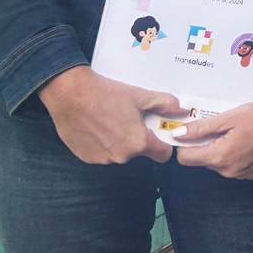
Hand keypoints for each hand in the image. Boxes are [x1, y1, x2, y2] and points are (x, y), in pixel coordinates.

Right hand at [38, 66, 183, 165]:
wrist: (70, 94)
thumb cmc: (106, 94)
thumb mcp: (140, 95)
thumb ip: (164, 103)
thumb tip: (181, 109)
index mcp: (139, 143)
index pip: (163, 155)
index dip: (163, 143)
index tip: (158, 132)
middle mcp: (122, 156)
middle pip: (139, 151)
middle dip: (138, 137)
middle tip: (129, 117)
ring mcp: (103, 159)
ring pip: (120, 152)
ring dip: (119, 140)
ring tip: (110, 118)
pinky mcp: (86, 157)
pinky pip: (102, 152)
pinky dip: (102, 142)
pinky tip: (96, 125)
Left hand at [174, 97, 252, 179]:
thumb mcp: (228, 117)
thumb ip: (201, 128)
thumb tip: (177, 134)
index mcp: (220, 157)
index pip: (185, 158)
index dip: (184, 144)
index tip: (191, 130)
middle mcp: (229, 171)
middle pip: (202, 160)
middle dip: (204, 144)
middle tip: (217, 125)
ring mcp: (242, 175)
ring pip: (217, 163)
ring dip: (219, 148)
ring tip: (233, 131)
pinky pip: (232, 166)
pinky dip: (233, 154)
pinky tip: (244, 139)